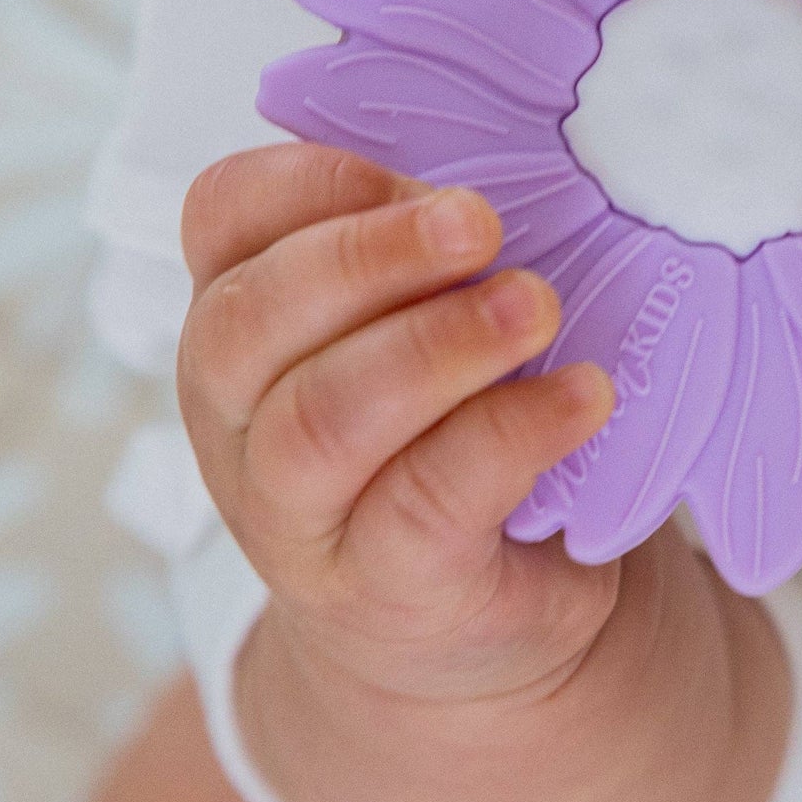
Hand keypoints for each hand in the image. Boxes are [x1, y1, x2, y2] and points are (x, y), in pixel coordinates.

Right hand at [176, 141, 623, 705]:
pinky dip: (510, 435)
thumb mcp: (418, 332)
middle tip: (482, 224)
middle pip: (248, 322)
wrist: (477, 635)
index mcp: (242, 324)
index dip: (304, 182)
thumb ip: (433, 257)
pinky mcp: (380, 590)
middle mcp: (238, 423)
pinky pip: (423, 502)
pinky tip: (582, 398)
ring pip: (321, 419)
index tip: (413, 174)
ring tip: (536, 308)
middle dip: (368, 258)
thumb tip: (530, 166)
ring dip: (436, 347)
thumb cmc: (450, 441)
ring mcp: (296, 519)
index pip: (218, 221)